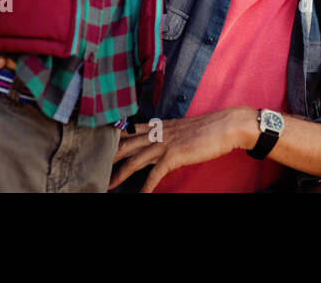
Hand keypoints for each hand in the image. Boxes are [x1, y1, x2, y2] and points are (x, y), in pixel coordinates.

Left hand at [108, 107, 254, 191]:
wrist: (227, 126)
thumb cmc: (209, 128)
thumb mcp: (182, 129)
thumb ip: (168, 135)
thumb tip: (159, 143)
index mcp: (160, 125)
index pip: (130, 130)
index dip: (114, 138)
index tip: (101, 144)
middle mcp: (158, 133)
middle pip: (126, 144)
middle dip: (109, 156)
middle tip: (93, 166)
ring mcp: (165, 144)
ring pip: (135, 160)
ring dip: (119, 174)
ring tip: (108, 185)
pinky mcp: (174, 155)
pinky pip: (155, 174)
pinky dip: (146, 186)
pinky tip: (141, 195)